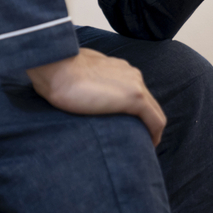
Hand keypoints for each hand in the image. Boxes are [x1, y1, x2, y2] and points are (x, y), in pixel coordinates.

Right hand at [26, 49, 165, 144]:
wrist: (56, 66)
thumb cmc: (58, 70)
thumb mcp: (76, 70)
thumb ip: (86, 77)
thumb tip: (78, 87)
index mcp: (117, 67)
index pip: (134, 91)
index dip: (135, 110)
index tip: (127, 124)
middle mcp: (131, 74)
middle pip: (148, 102)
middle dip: (145, 121)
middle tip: (137, 140)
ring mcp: (135, 84)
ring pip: (154, 111)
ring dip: (150, 128)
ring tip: (141, 146)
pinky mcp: (135, 98)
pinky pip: (156, 121)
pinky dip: (155, 135)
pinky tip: (149, 147)